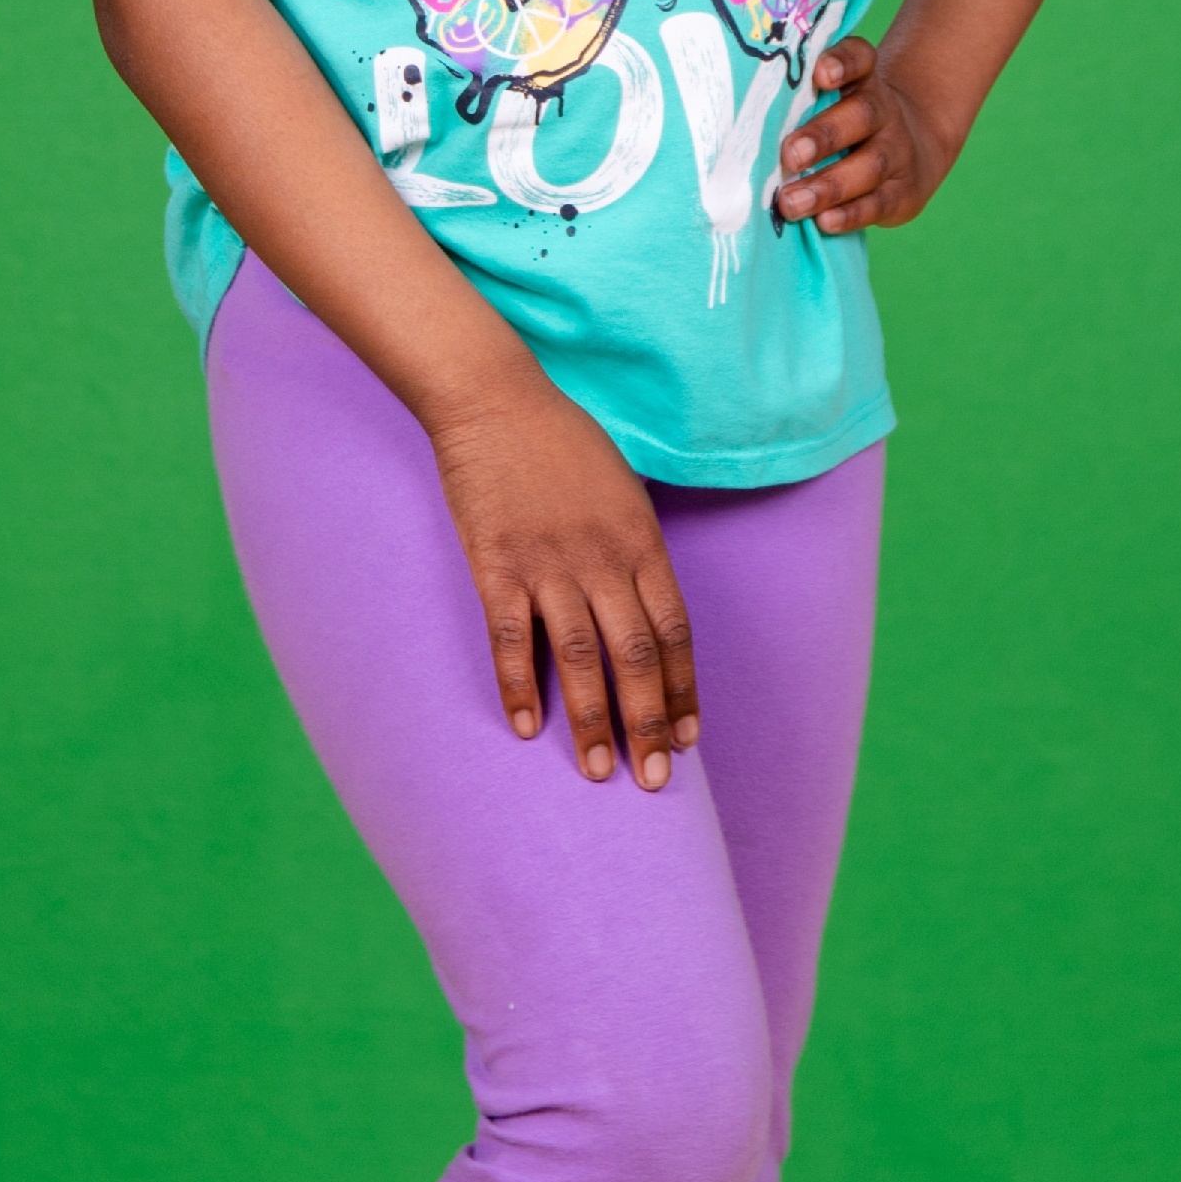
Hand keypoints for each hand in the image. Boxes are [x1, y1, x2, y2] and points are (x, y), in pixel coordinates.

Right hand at [427, 372, 699, 789]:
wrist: (494, 400)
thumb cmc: (563, 442)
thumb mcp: (623, 489)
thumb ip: (637, 549)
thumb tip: (647, 608)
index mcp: (640, 540)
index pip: (673, 630)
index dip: (682, 689)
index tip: (686, 739)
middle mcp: (602, 558)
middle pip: (635, 654)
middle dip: (648, 722)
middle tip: (652, 780)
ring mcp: (548, 563)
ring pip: (579, 656)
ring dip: (592, 719)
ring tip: (599, 771)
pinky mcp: (496, 565)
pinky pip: (512, 638)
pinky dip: (520, 686)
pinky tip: (528, 728)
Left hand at [771, 32, 953, 236]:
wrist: (911, 152)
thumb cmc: (845, 124)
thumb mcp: (832, 102)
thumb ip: (796, 104)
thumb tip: (738, 125)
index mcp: (862, 81)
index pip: (859, 59)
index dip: (842, 62)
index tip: (820, 72)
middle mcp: (884, 111)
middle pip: (862, 115)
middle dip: (823, 135)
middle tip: (790, 155)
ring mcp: (897, 152)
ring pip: (869, 165)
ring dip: (828, 185)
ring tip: (791, 202)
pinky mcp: (902, 192)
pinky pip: (878, 203)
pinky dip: (850, 214)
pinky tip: (824, 221)